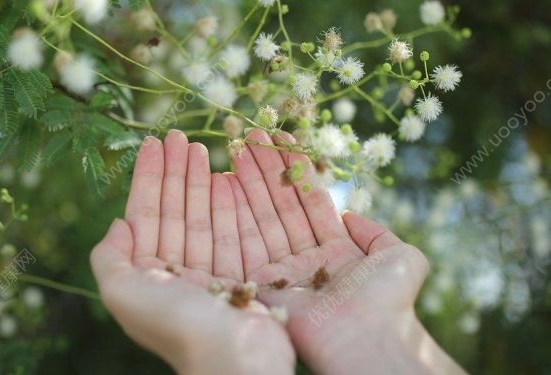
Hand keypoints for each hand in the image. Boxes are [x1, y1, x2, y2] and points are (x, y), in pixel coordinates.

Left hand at [90, 130, 293, 373]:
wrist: (234, 360)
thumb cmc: (176, 326)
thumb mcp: (124, 294)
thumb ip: (110, 258)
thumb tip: (117, 224)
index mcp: (148, 276)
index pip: (146, 216)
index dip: (148, 178)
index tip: (153, 144)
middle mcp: (178, 272)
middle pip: (175, 210)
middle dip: (175, 172)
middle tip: (179, 135)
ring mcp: (211, 272)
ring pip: (204, 217)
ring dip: (201, 182)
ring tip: (202, 147)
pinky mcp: (242, 274)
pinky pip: (234, 232)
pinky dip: (230, 205)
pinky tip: (227, 178)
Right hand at [229, 129, 463, 373]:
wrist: (367, 340)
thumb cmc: (388, 300)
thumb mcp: (399, 256)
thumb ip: (378, 233)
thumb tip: (352, 216)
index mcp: (335, 252)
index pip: (310, 202)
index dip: (296, 171)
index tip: (282, 140)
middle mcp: (306, 259)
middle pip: (282, 205)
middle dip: (268, 169)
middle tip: (253, 134)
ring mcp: (282, 271)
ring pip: (262, 218)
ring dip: (250, 182)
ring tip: (239, 147)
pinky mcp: (260, 285)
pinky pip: (245, 242)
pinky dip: (235, 212)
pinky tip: (226, 180)